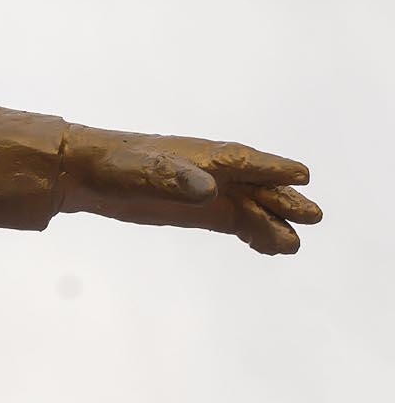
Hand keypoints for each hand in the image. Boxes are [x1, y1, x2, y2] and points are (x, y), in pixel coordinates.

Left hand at [60, 127, 320, 254]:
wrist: (88, 172)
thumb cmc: (115, 164)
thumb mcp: (142, 171)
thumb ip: (176, 179)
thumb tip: (210, 190)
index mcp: (203, 155)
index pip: (246, 163)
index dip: (273, 169)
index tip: (303, 176)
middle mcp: (212, 172)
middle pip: (256, 187)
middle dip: (283, 201)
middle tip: (313, 217)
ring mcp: (206, 192)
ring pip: (248, 208)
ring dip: (271, 225)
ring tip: (292, 246)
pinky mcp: (195, 211)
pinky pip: (232, 221)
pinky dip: (251, 232)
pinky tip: (267, 246)